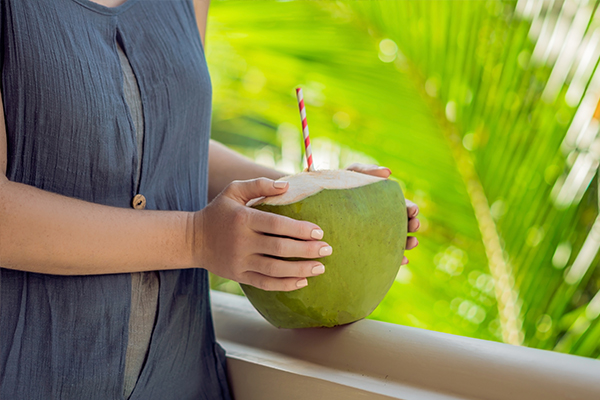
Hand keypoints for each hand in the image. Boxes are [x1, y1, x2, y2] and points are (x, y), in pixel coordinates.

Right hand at [195, 178, 331, 290]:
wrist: (192, 240)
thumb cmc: (219, 212)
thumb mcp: (233, 191)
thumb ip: (259, 185)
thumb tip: (286, 186)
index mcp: (243, 219)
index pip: (277, 225)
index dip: (300, 229)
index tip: (319, 231)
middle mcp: (242, 242)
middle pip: (280, 248)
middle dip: (307, 250)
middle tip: (327, 249)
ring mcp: (240, 262)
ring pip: (275, 269)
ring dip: (300, 270)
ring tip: (320, 267)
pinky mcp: (239, 276)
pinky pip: (265, 284)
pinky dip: (284, 285)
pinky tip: (302, 281)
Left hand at [346, 163, 419, 264]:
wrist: (317, 203)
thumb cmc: (337, 186)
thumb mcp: (350, 175)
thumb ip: (367, 170)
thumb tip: (388, 172)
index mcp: (383, 204)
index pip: (401, 207)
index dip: (410, 208)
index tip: (414, 211)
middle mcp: (382, 221)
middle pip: (403, 224)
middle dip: (412, 225)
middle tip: (415, 225)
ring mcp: (375, 236)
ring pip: (397, 242)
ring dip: (408, 243)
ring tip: (413, 242)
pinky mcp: (365, 249)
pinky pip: (384, 257)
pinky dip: (395, 258)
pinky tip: (402, 260)